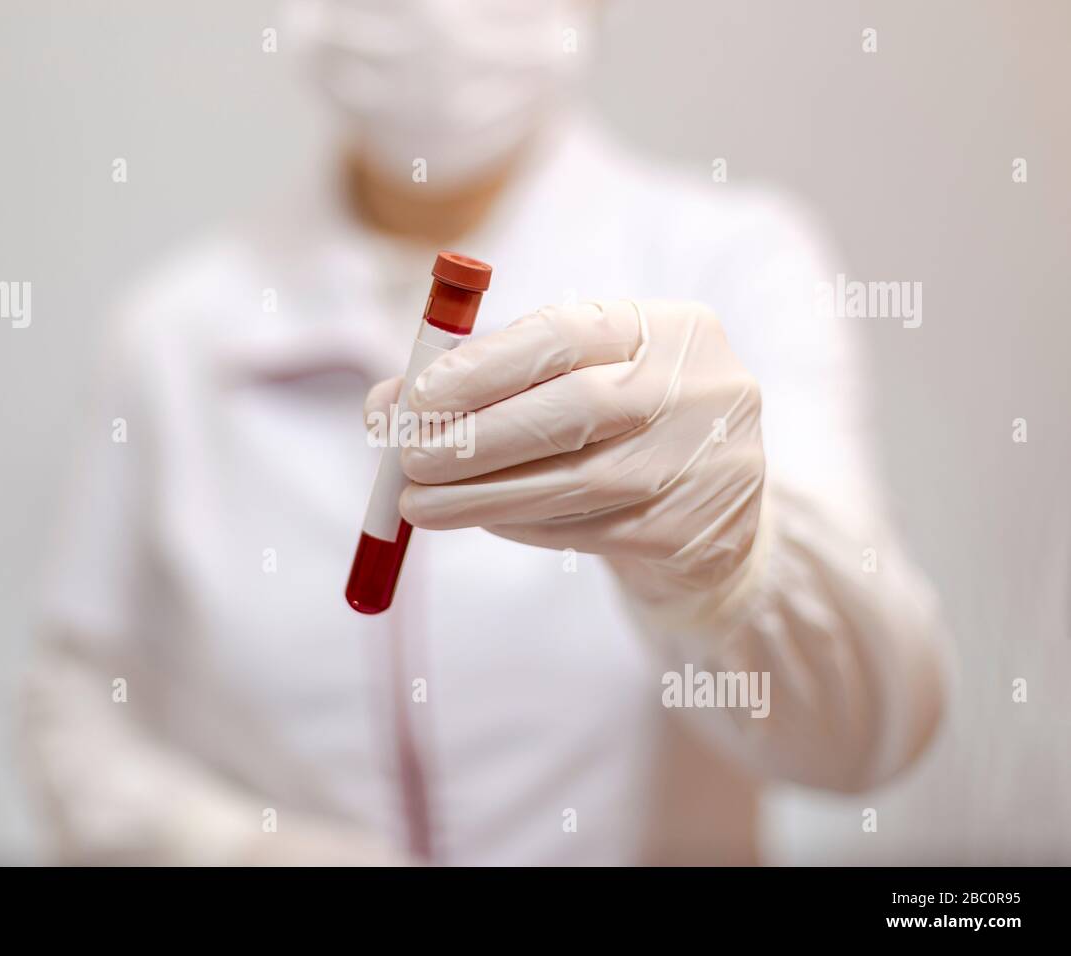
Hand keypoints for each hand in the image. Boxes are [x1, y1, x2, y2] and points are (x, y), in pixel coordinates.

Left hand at [367, 300, 766, 618]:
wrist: (720, 512)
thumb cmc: (622, 427)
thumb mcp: (574, 379)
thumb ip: (488, 380)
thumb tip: (385, 405)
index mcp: (666, 328)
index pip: (565, 334)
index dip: (483, 367)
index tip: (417, 399)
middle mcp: (697, 387)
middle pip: (575, 409)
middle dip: (477, 439)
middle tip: (410, 462)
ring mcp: (703, 462)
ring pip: (577, 482)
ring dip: (484, 496)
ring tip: (420, 506)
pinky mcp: (693, 530)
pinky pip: (588, 530)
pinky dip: (524, 525)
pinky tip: (485, 518)